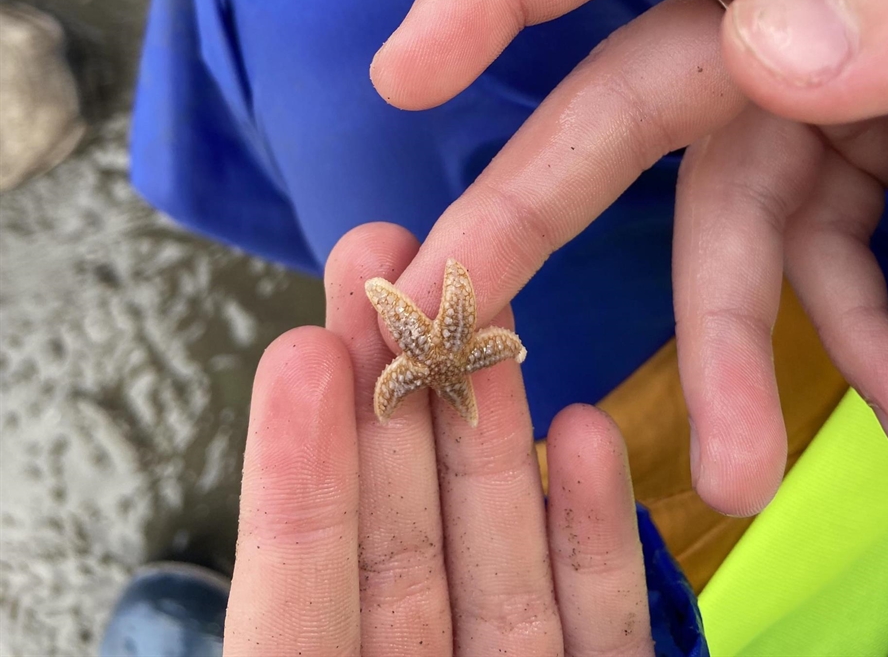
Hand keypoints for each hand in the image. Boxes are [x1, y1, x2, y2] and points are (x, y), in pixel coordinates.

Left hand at [223, 222, 654, 655]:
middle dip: (399, 399)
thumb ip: (284, 637)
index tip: (308, 345)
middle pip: (403, 539)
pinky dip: (595, 528)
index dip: (303, 467)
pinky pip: (602, 618)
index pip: (302, 583)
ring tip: (491, 317)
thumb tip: (288, 440)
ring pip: (501, 555)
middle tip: (390, 267)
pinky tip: (589, 427)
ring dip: (496, 430)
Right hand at [368, 0, 887, 514]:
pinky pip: (833, 254)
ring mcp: (827, 90)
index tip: (401, 76)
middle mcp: (782, 6)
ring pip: (734, 224)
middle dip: (535, 222)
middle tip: (438, 321)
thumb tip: (764, 54)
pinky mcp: (874, 157)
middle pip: (627, 111)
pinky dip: (858, 342)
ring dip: (745, 354)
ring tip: (740, 476)